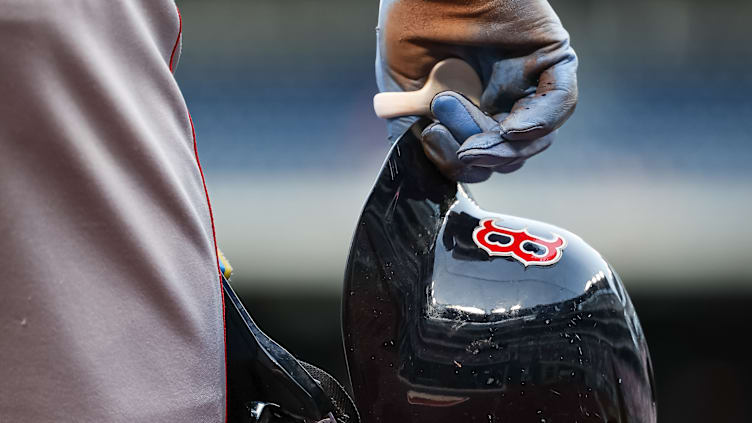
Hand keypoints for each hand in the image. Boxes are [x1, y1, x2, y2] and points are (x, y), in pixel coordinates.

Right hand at [376, 0, 577, 180]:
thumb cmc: (412, 18)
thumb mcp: (402, 80)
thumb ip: (412, 124)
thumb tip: (420, 163)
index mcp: (468, 105)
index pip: (476, 154)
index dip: (456, 162)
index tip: (433, 144)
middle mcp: (501, 97)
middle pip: (506, 153)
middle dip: (477, 157)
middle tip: (455, 147)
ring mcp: (528, 80)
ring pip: (533, 137)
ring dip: (501, 149)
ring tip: (474, 144)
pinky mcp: (551, 58)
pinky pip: (559, 102)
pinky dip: (539, 123)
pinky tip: (511, 130)